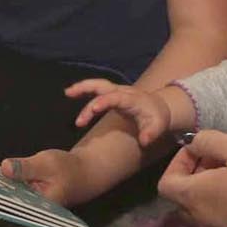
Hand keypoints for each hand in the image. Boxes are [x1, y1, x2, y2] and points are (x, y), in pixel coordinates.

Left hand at [0, 146, 108, 206]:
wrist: (84, 172)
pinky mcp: (25, 202)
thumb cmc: (68, 169)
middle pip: (4, 214)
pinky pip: (8, 200)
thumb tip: (5, 168)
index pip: (11, 218)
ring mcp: (28, 210)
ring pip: (4, 208)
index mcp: (39, 212)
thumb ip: (26, 167)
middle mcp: (31, 216)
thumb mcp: (48, 163)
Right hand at [65, 79, 191, 144]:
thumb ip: (151, 134)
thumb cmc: (157, 118)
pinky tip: (73, 95)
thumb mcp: (158, 127)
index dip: (104, 102)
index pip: (115, 98)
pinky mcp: (112, 95)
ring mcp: (116, 92)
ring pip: (98, 85)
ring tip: (67, 93)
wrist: (159, 108)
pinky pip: (97, 91)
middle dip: (87, 88)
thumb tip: (144, 141)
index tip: (93, 109)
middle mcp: (122, 92)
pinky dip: (85, 91)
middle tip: (70, 93)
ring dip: (83, 88)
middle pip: (103, 85)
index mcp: (131, 99)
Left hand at [157, 129, 226, 226]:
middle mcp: (200, 223)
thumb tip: (195, 144)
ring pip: (204, 217)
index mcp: (194, 197)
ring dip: (213, 198)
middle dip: (197, 179)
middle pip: (184, 200)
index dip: (179, 163)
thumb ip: (210, 140)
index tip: (203, 153)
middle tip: (224, 165)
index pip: (166, 182)